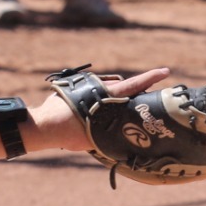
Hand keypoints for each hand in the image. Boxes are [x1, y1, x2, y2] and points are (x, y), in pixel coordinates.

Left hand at [31, 67, 169, 149]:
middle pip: (119, 87)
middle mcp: (96, 84)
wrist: (40, 126)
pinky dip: (93, 102)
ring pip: (103, 90)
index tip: (165, 71)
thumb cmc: (67, 132)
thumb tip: (124, 131)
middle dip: (127, 95)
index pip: (133, 84)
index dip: (151, 77)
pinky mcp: (73, 87)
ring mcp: (84, 84)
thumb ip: (111, 129)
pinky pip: (91, 92)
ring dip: (106, 101)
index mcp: (105, 94)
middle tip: (135, 104)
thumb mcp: (95, 135)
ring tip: (100, 118)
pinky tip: (87, 116)